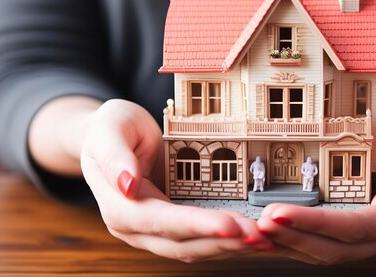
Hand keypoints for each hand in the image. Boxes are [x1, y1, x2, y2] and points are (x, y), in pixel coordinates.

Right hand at [79, 99, 271, 261]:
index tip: (231, 226)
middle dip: (224, 241)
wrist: (112, 136)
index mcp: (120, 207)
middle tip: (262, 235)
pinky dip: (227, 239)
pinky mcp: (173, 225)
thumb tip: (127, 185)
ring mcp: (155, 230)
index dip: (197, 226)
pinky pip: (201, 238)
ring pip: (195, 247)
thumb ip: (115, 155)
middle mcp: (136, 227)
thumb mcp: (109, 129)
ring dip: (231, 246)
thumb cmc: (110, 128)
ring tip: (266, 239)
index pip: (162, 222)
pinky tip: (252, 233)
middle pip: (183, 244)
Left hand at [256, 101, 375, 264]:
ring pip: (326, 252)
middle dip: (295, 237)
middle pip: (337, 249)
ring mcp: (370, 237)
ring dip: (290, 243)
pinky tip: (269, 231)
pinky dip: (294, 239)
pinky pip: (321, 242)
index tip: (279, 213)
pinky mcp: (352, 231)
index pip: (357, 226)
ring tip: (255, 230)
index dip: (317, 223)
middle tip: (258, 223)